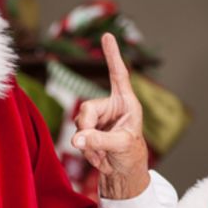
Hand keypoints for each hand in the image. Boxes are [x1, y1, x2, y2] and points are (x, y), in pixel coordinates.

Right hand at [71, 33, 149, 198]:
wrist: (123, 171)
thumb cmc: (131, 154)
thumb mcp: (120, 145)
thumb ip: (100, 140)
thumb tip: (76, 138)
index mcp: (126, 103)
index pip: (119, 75)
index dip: (112, 55)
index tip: (107, 35)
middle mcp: (111, 107)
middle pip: (87, 108)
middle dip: (86, 127)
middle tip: (88, 143)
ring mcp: (98, 119)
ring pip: (79, 123)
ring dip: (87, 142)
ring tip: (102, 155)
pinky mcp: (88, 131)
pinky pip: (77, 136)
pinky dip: (85, 149)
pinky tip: (98, 157)